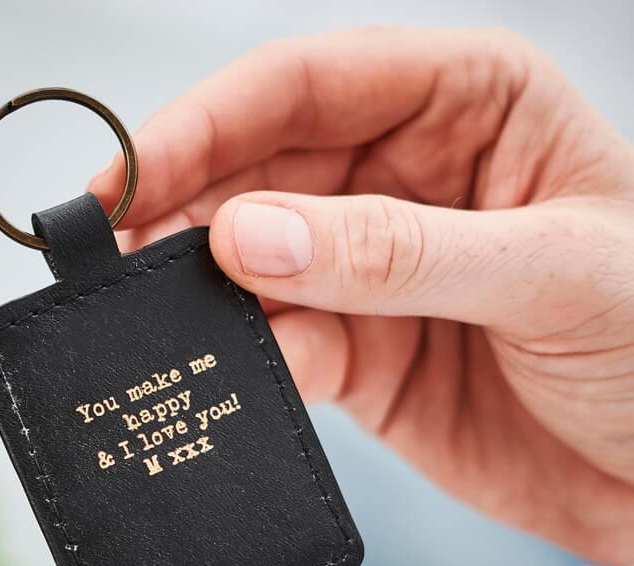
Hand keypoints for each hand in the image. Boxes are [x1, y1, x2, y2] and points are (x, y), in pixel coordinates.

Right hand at [91, 27, 633, 564]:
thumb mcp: (550, 273)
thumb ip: (397, 252)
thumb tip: (246, 234)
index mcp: (466, 106)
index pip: (305, 85)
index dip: (206, 124)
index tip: (127, 178)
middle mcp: (403, 180)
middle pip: (258, 172)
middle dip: (184, 212)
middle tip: (121, 260)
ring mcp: (370, 272)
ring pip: (252, 265)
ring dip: (206, 294)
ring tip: (161, 321)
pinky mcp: (355, 354)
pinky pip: (277, 345)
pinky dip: (250, 360)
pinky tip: (234, 373)